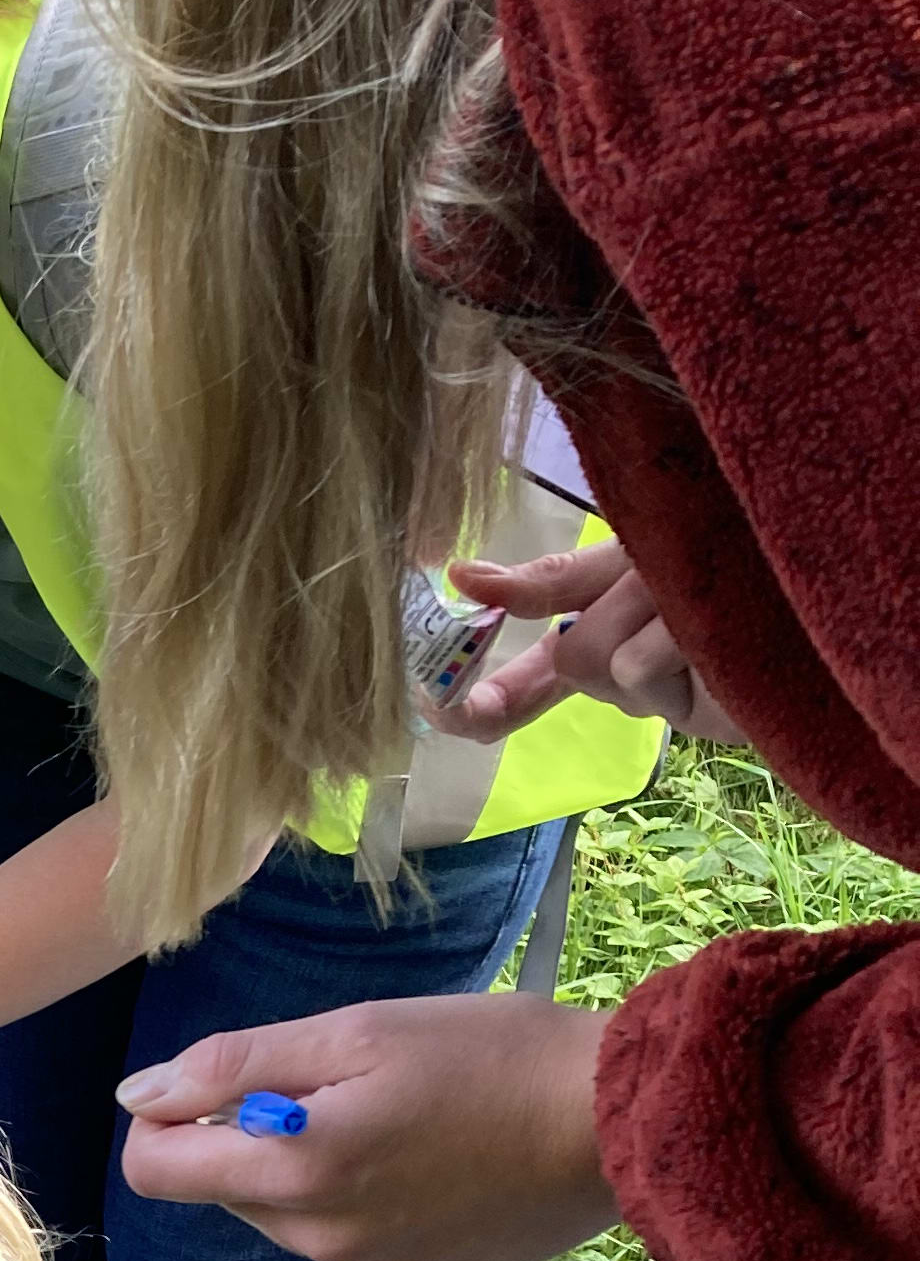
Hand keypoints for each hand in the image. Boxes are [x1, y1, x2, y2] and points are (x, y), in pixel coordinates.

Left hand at [115, 991, 617, 1260]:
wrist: (619, 1125)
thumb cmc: (490, 1054)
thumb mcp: (355, 1032)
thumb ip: (233, 1064)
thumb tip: (137, 1097)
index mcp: (296, 1171)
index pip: (155, 1169)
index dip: (168, 1120)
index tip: (221, 1083)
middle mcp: (320, 1240)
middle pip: (228, 1188)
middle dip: (259, 1137)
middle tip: (352, 1087)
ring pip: (290, 1216)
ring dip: (315, 1170)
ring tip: (406, 1122)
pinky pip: (350, 1244)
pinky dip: (369, 1206)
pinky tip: (438, 1168)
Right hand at [447, 544, 741, 742]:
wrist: (814, 592)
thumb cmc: (721, 550)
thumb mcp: (624, 548)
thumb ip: (547, 578)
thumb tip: (457, 576)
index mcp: (605, 609)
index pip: (535, 651)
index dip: (490, 680)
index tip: (444, 707)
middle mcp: (623, 655)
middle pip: (566, 651)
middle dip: (600, 620)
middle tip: (655, 603)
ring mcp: (655, 692)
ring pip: (592, 659)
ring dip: (639, 624)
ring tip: (698, 620)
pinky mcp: (687, 712)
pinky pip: (633, 668)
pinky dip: (666, 646)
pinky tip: (711, 650)